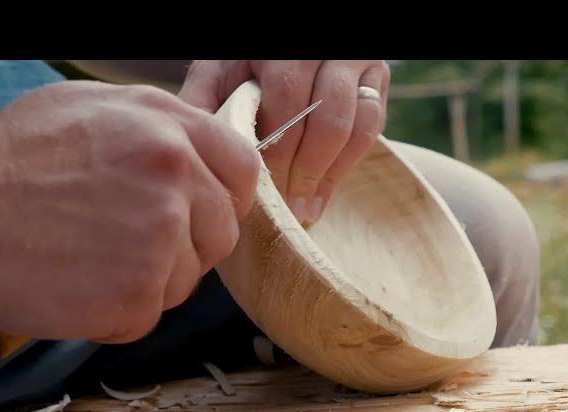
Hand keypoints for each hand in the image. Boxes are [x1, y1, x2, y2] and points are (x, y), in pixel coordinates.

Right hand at [0, 81, 259, 342]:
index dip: (227, 195)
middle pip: (223, 231)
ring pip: (190, 277)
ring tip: (95, 257)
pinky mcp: (136, 294)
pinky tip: (82, 284)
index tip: (205, 209)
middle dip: (190, 243)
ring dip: (153, 278)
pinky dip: (122, 310)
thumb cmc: (18, 160)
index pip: (243, 169)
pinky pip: (152, 311)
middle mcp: (175, 177)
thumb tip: (203, 156)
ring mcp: (160, 238)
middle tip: (134, 240)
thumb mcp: (95, 109)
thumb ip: (164, 128)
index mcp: (168, 128)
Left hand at [179, 60, 389, 223]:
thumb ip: (204, 101)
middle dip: (301, 170)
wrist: (298, 54)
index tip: (262, 188)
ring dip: (324, 174)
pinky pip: (371, 127)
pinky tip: (322, 194)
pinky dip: (345, 167)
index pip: (287, 96)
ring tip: (304, 209)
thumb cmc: (247, 69)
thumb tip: (190, 145)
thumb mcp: (219, 74)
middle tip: (286, 208)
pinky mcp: (377, 78)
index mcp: (277, 45)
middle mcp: (321, 47)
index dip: (277, 148)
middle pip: (322, 117)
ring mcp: (353, 61)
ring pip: (350, 125)